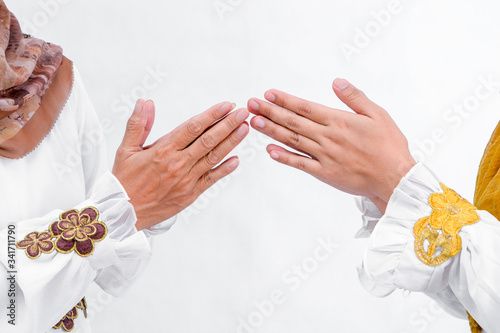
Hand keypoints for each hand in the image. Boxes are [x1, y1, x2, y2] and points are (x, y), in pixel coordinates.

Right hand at [113, 100, 249, 229]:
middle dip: (228, 125)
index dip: (212, 114)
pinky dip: (225, 170)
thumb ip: (138, 124)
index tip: (226, 105)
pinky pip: (211, 179)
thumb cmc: (125, 180)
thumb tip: (144, 102)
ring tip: (244, 129)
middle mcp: (178, 164)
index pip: (193, 127)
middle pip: (208, 140)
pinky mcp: (190, 194)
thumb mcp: (126, 149)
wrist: (123, 213)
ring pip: (213, 157)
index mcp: (163, 150)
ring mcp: (186, 180)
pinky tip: (237, 160)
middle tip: (243, 112)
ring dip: (231, 142)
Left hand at [248, 79, 415, 212]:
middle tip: (251, 104)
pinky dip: (284, 157)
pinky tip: (269, 151)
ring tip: (254, 121)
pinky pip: (300, 164)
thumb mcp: (378, 114)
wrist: (394, 178)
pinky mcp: (324, 173)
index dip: (285, 100)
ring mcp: (324, 156)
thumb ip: (355, 98)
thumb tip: (336, 82)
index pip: (305, 107)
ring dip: (271, 130)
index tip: (268, 93)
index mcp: (339, 121)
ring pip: (292, 140)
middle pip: (293, 122)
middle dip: (270, 111)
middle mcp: (327, 137)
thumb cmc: (389, 146)